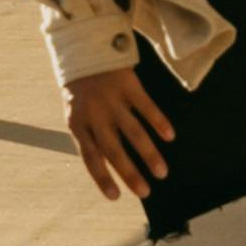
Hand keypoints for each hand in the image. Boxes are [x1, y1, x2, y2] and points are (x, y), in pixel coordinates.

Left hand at [62, 63, 173, 201]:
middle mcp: (95, 114)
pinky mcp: (128, 85)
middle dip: (130, 173)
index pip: (90, 157)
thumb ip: (88, 137)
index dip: (102, 178)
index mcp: (77, 124)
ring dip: (149, 154)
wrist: (84, 49)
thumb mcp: (76, 113)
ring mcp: (112, 100)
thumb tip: (104, 168)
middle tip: (145, 192)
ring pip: (133, 132)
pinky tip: (169, 136)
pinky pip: (146, 107)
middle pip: (114, 150)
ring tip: (162, 172)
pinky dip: (159, 122)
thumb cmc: (81, 90)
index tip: (115, 196)